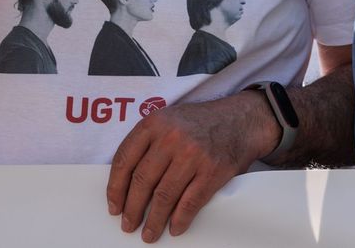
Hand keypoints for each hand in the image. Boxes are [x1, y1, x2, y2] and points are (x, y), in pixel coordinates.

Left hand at [106, 91, 278, 241]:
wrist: (240, 120)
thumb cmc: (199, 124)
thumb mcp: (168, 120)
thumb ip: (146, 142)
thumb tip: (125, 183)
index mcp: (154, 123)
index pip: (124, 160)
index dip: (115, 188)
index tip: (114, 206)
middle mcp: (171, 137)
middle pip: (142, 181)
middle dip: (132, 209)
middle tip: (128, 224)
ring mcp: (192, 154)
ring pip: (164, 196)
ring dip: (153, 220)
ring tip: (149, 233)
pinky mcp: (212, 171)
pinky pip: (190, 203)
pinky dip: (180, 219)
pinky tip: (174, 228)